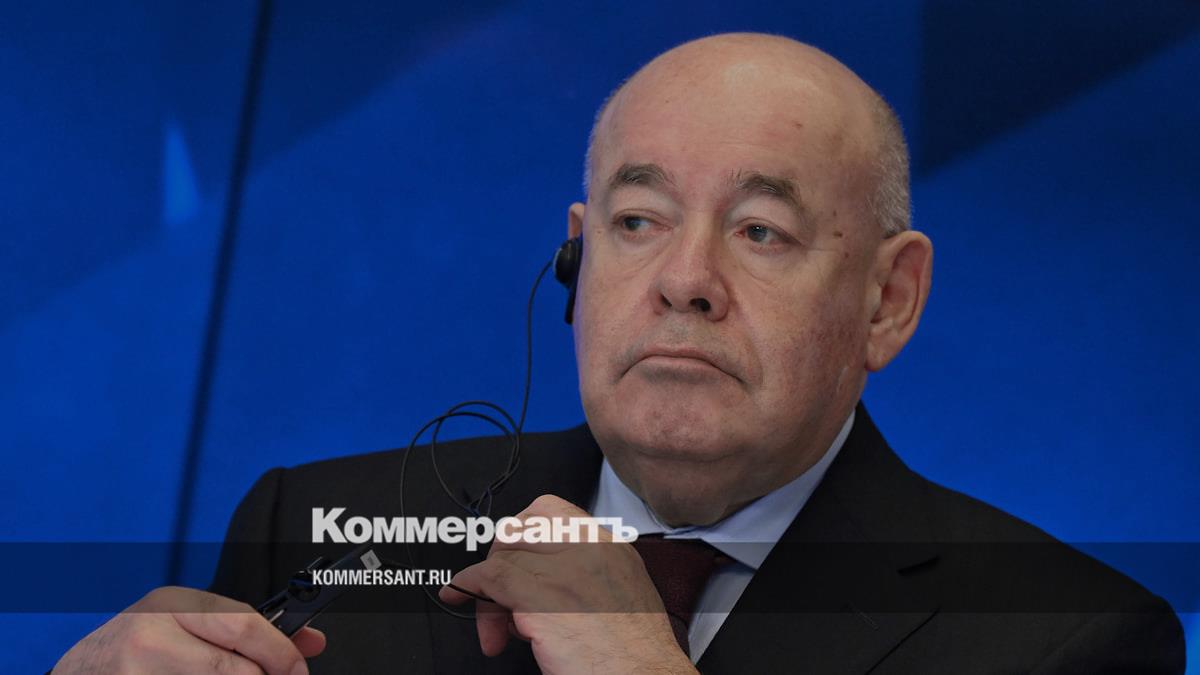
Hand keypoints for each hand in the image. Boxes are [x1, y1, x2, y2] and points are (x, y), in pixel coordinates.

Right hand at [53, 586, 324, 673]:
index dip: (282, 653)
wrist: (80, 674)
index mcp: (172, 605)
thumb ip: (247, 631)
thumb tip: (312, 642)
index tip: (299, 669)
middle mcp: (150, 638)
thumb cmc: (137, 647)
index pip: (244, 626)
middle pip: (236, 670)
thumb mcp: (189, 625)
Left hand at [439, 495, 695, 674]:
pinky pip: (490, 577)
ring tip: (495, 628)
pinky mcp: (541, 597)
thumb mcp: (621, 599)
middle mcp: (590, 549)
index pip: (552, 512)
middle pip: (522, 529)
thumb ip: (584, 580)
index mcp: (612, 548)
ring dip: (488, 591)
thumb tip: (534, 587)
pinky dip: (468, 585)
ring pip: (504, 555)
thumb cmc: (633, 657)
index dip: (522, 534)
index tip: (512, 558)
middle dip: (502, 559)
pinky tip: (459, 597)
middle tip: (498, 597)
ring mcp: (565, 569)